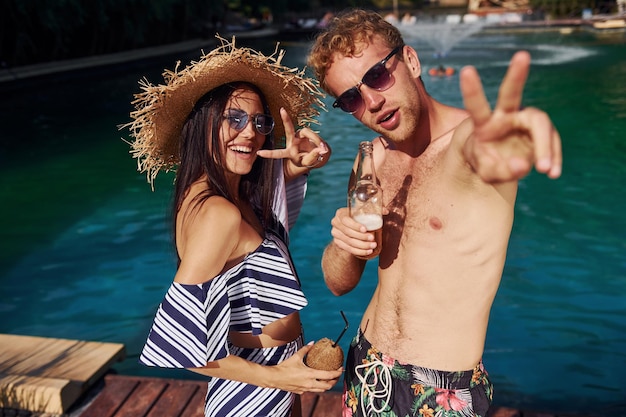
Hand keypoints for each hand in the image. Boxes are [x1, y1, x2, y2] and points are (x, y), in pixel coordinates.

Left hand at [257, 107, 329, 168]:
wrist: (315, 156)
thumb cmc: (308, 160)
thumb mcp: (309, 162)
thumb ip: (314, 156)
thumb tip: (322, 148)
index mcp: (289, 152)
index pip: (278, 153)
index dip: (269, 154)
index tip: (258, 153)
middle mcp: (292, 141)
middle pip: (289, 129)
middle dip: (286, 119)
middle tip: (282, 109)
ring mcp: (299, 135)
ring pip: (308, 133)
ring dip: (316, 140)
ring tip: (323, 149)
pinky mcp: (305, 132)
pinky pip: (314, 134)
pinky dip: (319, 141)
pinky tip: (322, 146)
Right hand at [269, 343, 341, 393]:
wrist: (274, 378)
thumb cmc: (284, 367)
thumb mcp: (296, 356)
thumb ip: (305, 349)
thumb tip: (312, 343)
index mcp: (309, 374)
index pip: (328, 375)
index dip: (336, 373)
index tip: (340, 369)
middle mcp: (309, 383)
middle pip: (327, 386)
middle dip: (335, 381)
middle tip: (337, 375)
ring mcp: (305, 389)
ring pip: (321, 390)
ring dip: (327, 385)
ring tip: (330, 380)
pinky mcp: (301, 392)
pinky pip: (313, 390)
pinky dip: (318, 387)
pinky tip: (317, 381)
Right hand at [330, 208, 378, 258]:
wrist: (350, 227)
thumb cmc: (359, 217)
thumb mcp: (364, 212)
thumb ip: (375, 210)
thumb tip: (387, 211)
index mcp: (341, 213)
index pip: (346, 220)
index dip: (355, 226)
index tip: (365, 229)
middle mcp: (335, 223)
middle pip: (348, 232)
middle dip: (361, 237)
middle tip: (373, 239)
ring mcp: (335, 234)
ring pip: (349, 242)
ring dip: (362, 245)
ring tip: (373, 246)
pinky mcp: (337, 243)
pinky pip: (348, 249)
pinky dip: (359, 251)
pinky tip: (368, 252)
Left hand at [460, 50, 561, 181]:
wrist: (501, 163)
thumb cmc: (487, 163)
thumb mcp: (487, 172)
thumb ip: (499, 170)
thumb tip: (523, 164)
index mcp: (484, 124)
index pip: (477, 106)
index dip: (472, 90)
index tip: (466, 70)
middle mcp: (506, 115)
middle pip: (511, 93)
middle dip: (516, 74)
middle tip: (521, 55)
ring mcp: (526, 120)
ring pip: (540, 124)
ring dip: (545, 147)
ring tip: (544, 170)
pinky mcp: (542, 129)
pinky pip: (552, 140)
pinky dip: (553, 157)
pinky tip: (552, 174)